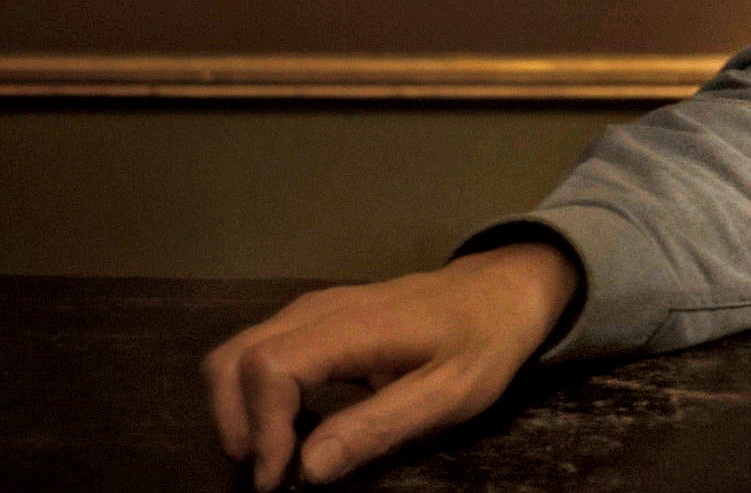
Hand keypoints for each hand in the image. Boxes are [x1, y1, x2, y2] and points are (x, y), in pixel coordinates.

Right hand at [201, 242, 578, 488]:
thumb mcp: (449, 393)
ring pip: (237, 352)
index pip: (270, 367)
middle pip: (235, 359)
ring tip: (277, 454)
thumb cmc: (483, 341)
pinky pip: (259, 351)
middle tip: (272, 472)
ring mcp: (314, 308)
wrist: (503, 289)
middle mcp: (321, 309)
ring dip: (238, 410)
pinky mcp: (314, 318)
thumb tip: (308, 469)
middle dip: (236, 424)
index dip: (261, 428)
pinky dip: (253, 394)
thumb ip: (379, 428)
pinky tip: (290, 427)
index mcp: (356, 325)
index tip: (280, 477)